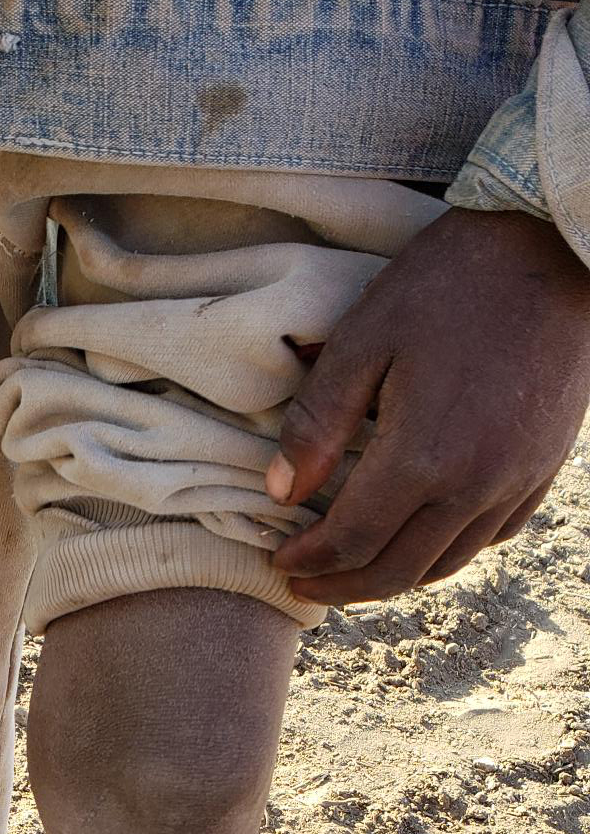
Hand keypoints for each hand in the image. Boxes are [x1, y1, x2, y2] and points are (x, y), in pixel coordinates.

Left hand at [266, 208, 589, 604]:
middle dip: (343, 587)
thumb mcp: (365, 337)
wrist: (553, 246)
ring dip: (392, 577)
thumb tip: (281, 491)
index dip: (310, 561)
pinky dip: (446, 552)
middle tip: (306, 585)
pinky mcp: (542, 469)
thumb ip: (318, 422)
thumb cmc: (452, 282)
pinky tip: (421, 538)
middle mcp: (474, 486)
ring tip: (353, 570)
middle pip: (396, 571)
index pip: (352, 542)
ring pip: (445, 564)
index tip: (282, 561)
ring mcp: (515, 483)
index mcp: (424, 458)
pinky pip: (490, 537)